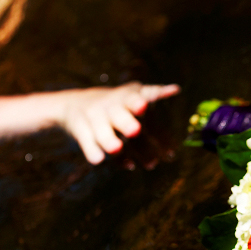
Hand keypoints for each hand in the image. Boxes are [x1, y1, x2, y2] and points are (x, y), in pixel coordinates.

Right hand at [59, 82, 179, 163]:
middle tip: (135, 130)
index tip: (144, 106)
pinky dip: (93, 152)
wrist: (73, 103)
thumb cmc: (115, 102)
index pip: (134, 97)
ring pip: (102, 131)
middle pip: (118, 115)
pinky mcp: (80, 130)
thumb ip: (153, 93)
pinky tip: (100, 160)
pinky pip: (87, 142)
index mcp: (125, 97)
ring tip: (116, 148)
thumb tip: (176, 89)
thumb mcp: (131, 93)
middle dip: (125, 122)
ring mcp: (94, 118)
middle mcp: (110, 107)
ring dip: (108, 140)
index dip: (138, 102)